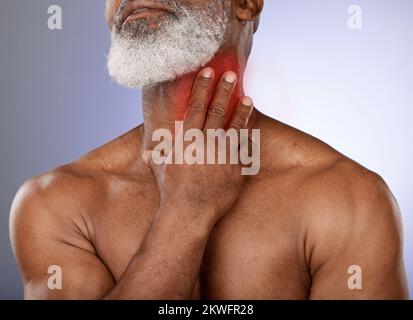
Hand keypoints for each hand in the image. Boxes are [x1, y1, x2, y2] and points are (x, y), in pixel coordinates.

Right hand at [144, 67, 253, 224]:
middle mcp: (206, 142)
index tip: (208, 71)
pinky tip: (251, 128)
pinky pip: (243, 148)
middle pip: (217, 110)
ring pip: (234, 126)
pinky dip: (247, 135)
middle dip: (224, 90)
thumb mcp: (161, 168)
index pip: (195, 106)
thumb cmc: (171, 191)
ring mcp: (222, 154)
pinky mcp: (235, 168)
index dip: (202, 87)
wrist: (189, 212)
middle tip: (232, 74)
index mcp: (187, 139)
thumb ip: (158, 155)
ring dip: (241, 110)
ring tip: (248, 98)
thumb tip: (149, 152)